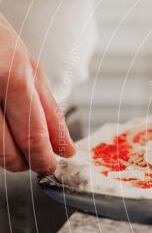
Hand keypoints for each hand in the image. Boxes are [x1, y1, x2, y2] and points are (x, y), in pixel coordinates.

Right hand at [0, 14, 75, 172]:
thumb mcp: (28, 67)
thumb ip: (49, 110)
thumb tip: (65, 147)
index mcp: (11, 74)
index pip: (31, 134)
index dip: (42, 158)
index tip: (49, 166)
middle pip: (6, 151)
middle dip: (23, 163)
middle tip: (32, 159)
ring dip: (5, 155)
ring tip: (13, 139)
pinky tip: (0, 127)